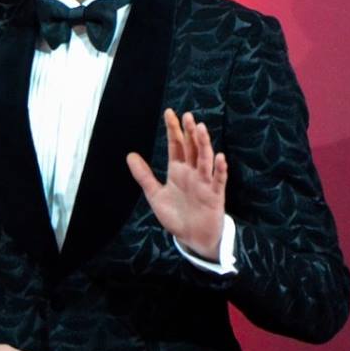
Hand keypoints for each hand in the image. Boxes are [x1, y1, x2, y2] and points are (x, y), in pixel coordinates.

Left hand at [126, 109, 226, 259]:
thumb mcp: (155, 194)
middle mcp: (192, 173)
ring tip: (201, 129)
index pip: (176, 146)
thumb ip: (144, 175)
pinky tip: (219, 157)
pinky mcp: (214, 196)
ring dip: (204, 145)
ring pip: (205, 160)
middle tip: (187, 115)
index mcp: (178, 171)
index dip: (173, 130)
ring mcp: (204, 183)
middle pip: (192, 148)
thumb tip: (130, 155)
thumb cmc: (176, 215)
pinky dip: (219, 169)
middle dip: (189, 132)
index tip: (169, 113)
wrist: (192, 237)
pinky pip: (218, 181)